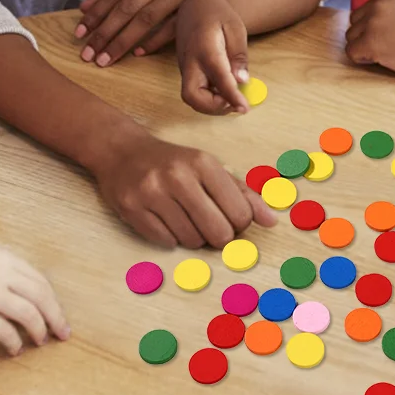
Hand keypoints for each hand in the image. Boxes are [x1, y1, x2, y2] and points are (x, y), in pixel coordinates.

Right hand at [0, 231, 69, 353]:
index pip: (39, 278)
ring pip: (27, 313)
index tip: (57, 313)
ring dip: (39, 330)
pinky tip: (13, 350)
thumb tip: (11, 284)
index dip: (52, 299)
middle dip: (56, 316)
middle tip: (63, 334)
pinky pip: (1, 330)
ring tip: (41, 342)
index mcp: (1, 255)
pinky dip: (12, 342)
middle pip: (41, 295)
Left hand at [76, 0, 230, 65]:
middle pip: (130, 5)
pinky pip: (171, 28)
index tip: (80, 32)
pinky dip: (153, 42)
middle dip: (105, 32)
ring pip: (147, 18)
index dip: (97, 11)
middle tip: (88, 53)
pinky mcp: (197, 9)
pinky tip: (137, 54)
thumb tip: (85, 8)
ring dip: (123, 41)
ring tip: (105, 58)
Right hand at [93, 129, 274, 248]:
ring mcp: (152, 193)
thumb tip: (272, 222)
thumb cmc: (173, 162)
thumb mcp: (209, 167)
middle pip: (218, 233)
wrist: (122, 152)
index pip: (240, 213)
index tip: (231, 218)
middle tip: (210, 225)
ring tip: (185, 218)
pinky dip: (170, 238)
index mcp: (203, 163)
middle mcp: (178, 176)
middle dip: (219, 236)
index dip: (240, 224)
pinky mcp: (132, 209)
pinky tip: (166, 220)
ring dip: (193, 237)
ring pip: (192, 241)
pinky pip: (165, 242)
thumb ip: (243, 193)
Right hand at [176, 0, 251, 114]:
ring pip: (190, 97)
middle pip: (191, 95)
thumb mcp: (235, 28)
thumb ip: (239, 55)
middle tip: (235, 103)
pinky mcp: (185, 70)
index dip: (232, 97)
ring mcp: (184, 66)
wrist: (197, 3)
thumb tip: (242, 81)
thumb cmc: (219, 14)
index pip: (218, 78)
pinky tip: (224, 88)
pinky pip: (193, 90)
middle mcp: (190, 60)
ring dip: (211, 104)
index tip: (245, 108)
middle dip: (213, 108)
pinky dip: (208, 97)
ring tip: (232, 95)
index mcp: (205, 47)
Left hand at [345, 0, 394, 77]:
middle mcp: (376, 6)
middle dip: (364, 36)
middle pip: (353, 23)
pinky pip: (351, 51)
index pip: (361, 12)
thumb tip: (359, 22)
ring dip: (362, 47)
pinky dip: (361, 58)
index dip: (370, 27)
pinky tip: (377, 59)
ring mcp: (372, 24)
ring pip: (350, 37)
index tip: (387, 36)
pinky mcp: (370, 42)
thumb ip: (383, 11)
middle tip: (384, 45)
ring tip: (383, 52)